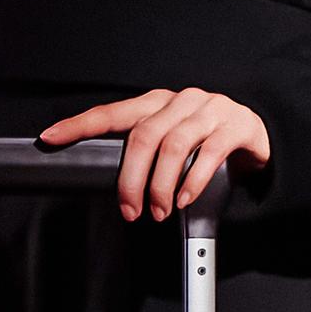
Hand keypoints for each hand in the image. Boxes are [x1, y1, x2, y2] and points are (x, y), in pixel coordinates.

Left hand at [39, 88, 272, 219]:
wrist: (259, 134)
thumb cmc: (208, 140)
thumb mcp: (174, 141)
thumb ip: (147, 153)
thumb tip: (115, 186)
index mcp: (157, 103)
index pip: (112, 113)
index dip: (79, 125)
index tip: (51, 138)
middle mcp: (181, 101)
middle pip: (143, 135)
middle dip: (131, 177)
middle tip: (129, 208)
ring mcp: (210, 110)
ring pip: (174, 145)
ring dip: (161, 185)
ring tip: (160, 210)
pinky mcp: (236, 126)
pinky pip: (209, 154)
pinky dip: (193, 182)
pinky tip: (184, 199)